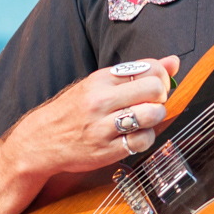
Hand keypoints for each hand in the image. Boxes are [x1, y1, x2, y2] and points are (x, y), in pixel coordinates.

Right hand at [3, 56, 180, 176]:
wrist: (40, 141)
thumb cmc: (75, 109)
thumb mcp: (100, 83)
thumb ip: (138, 71)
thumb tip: (174, 61)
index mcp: (101, 79)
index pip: (149, 68)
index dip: (162, 77)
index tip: (157, 86)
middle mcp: (100, 101)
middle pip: (154, 90)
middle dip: (161, 97)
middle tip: (153, 103)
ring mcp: (102, 127)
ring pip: (152, 115)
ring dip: (156, 117)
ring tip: (145, 119)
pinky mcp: (106, 152)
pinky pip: (143, 141)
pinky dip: (146, 138)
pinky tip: (136, 135)